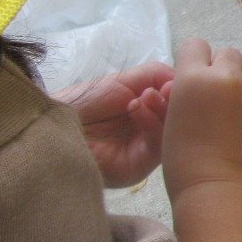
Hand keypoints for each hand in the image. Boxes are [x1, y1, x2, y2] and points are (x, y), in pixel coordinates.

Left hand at [55, 62, 173, 188]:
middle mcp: (153, 132)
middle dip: (175, 101)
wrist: (57, 124)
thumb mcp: (126, 80)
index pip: (179, 104)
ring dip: (162, 110)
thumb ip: (157, 75)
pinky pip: (157, 146)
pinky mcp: (139, 166)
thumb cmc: (87, 100)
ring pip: (172, 134)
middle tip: (167, 89)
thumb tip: (183, 80)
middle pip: (179, 120)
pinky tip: (136, 107)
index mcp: (152, 112)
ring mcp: (147, 150)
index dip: (181, 91)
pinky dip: (152, 124)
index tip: (177, 81)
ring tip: (146, 96)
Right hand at [160, 39, 241, 196]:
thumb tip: (186, 83)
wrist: (223, 192)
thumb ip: (180, 94)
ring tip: (232, 117)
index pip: (195, 45)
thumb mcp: (170, 122)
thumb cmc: (185, 164)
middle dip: (220, 69)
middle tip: (214, 98)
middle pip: (227, 53)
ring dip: (240, 86)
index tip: (192, 78)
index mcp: (194, 78)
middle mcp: (227, 77)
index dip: (193, 60)